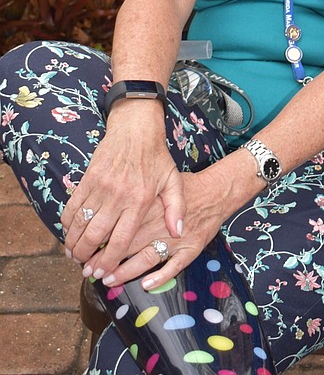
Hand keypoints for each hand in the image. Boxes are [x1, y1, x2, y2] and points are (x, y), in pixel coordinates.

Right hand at [62, 106, 184, 278]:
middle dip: (85, 257)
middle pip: (94, 237)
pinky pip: (72, 206)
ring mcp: (100, 187)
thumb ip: (176, 208)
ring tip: (73, 255)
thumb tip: (177, 233)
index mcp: (139, 201)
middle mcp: (118, 197)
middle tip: (84, 268)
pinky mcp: (88, 178)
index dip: (109, 261)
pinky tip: (69, 232)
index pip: (120, 240)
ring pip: (79, 224)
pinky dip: (67, 223)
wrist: (136, 128)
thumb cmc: (156, 157)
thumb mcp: (173, 180)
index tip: (102, 273)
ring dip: (73, 243)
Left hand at [100, 170, 229, 288]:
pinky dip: (161, 276)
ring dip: (126, 271)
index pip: (122, 226)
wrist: (217, 192)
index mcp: (153, 207)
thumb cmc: (186, 188)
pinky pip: (175, 266)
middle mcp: (162, 223)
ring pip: (148, 258)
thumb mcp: (162, 184)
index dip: (103, 241)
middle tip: (90, 270)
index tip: (87, 252)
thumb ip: (139, 197)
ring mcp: (178, 239)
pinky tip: (146, 284)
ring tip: (108, 279)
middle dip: (107, 260)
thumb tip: (108, 207)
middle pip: (129, 245)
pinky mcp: (192, 248)